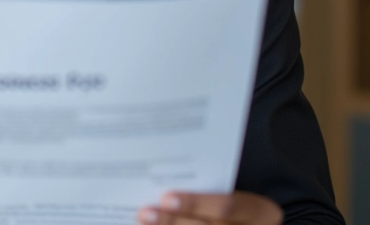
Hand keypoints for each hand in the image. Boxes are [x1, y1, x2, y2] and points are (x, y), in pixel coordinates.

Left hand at [138, 191, 282, 224]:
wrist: (246, 222)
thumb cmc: (235, 206)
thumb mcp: (231, 194)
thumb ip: (206, 187)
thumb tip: (161, 183)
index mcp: (261, 212)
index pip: (227, 206)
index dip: (196, 203)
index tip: (166, 197)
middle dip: (174, 223)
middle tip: (145, 213)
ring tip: (145, 222)